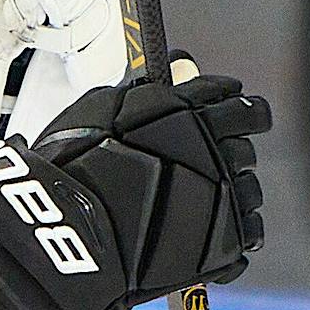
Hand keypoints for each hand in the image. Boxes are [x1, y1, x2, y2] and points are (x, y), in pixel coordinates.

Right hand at [0, 70, 269, 309]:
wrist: (60, 236)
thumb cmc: (67, 172)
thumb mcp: (99, 112)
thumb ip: (147, 91)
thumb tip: (186, 65)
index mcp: (187, 114)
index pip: (238, 102)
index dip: (231, 109)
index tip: (219, 117)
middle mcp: (214, 152)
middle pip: (246, 145)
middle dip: (225, 150)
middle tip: (192, 164)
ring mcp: (223, 199)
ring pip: (249, 188)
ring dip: (227, 192)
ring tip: (187, 204)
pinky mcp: (224, 244)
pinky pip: (249, 235)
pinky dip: (230, 234)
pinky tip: (200, 233)